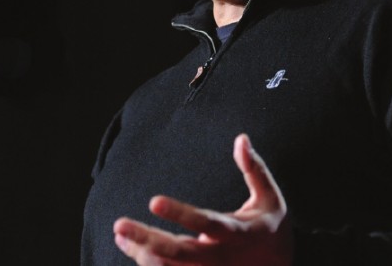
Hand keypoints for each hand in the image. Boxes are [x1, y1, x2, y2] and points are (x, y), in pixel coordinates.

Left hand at [113, 133, 292, 265]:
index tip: (153, 200)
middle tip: (119, 224)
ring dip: (142, 253)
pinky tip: (129, 246)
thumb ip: (255, 169)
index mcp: (238, 234)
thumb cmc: (272, 230)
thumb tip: (241, 137)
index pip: (206, 223)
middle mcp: (221, 259)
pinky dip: (147, 264)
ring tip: (120, 232)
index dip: (180, 214)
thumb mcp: (271, 199)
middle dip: (148, 240)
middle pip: (180, 253)